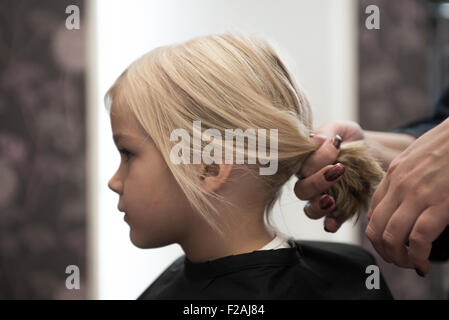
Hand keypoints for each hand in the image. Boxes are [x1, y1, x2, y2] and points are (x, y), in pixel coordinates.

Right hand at [294, 120, 364, 231]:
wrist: (372, 152)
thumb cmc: (350, 138)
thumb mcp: (340, 128)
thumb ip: (327, 131)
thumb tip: (316, 139)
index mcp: (305, 162)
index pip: (302, 165)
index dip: (316, 159)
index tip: (337, 146)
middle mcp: (309, 182)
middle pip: (301, 190)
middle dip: (317, 183)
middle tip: (338, 171)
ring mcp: (322, 198)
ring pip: (310, 209)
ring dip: (318, 207)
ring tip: (331, 200)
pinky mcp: (339, 211)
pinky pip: (329, 222)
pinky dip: (330, 224)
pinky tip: (333, 223)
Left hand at [365, 118, 448, 276]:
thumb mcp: (418, 156)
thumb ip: (407, 176)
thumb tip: (406, 200)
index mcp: (394, 174)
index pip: (373, 211)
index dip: (377, 233)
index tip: (389, 244)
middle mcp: (399, 185)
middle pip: (375, 228)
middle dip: (383, 251)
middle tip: (398, 260)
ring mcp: (417, 194)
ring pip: (391, 237)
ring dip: (398, 258)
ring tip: (410, 264)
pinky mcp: (440, 203)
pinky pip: (419, 238)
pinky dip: (418, 257)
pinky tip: (422, 263)